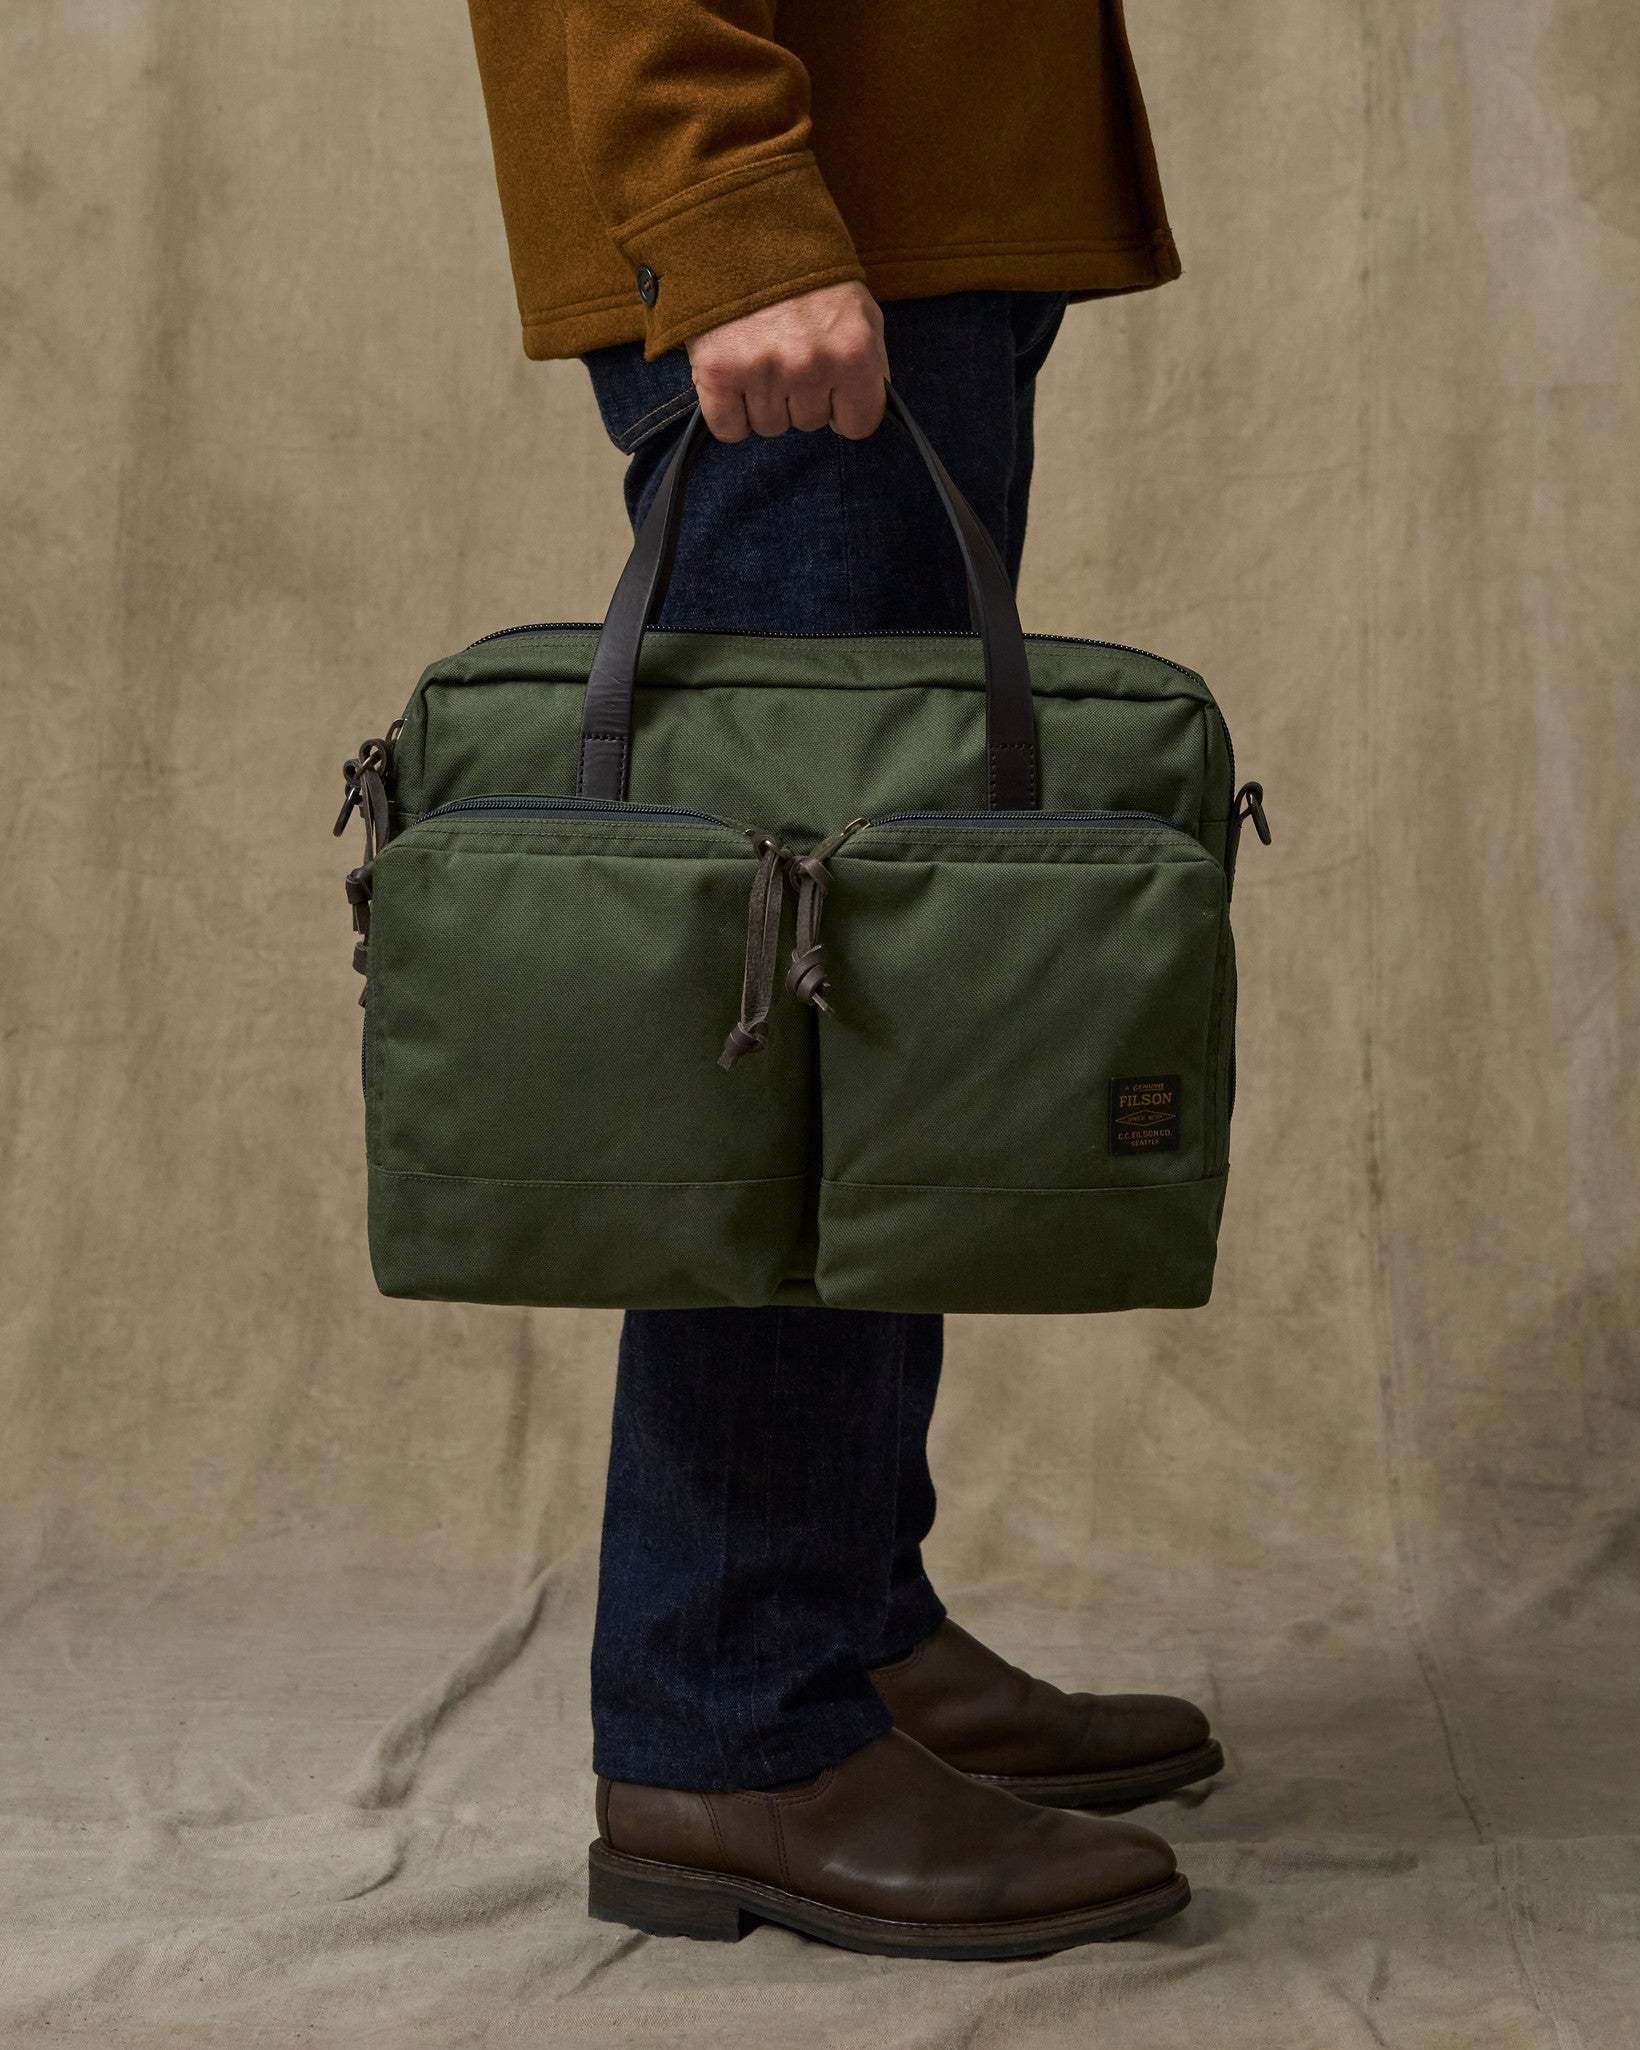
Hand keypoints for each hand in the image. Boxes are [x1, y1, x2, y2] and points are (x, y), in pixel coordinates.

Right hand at [685, 282, 888, 442]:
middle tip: (787, 353)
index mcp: (852, 351)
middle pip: (809, 424)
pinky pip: (730, 430)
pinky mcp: (717, 373)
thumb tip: (864, 408)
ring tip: (759, 356)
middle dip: (800, 397)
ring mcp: (762, 370)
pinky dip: (730, 414)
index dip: (844, 409)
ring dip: (764, 403)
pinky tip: (734, 380)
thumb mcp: (858, 309)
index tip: (832, 390)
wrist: (740, 228)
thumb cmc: (805, 273)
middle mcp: (809, 365)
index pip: (859, 424)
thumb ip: (870, 363)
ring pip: (770, 427)